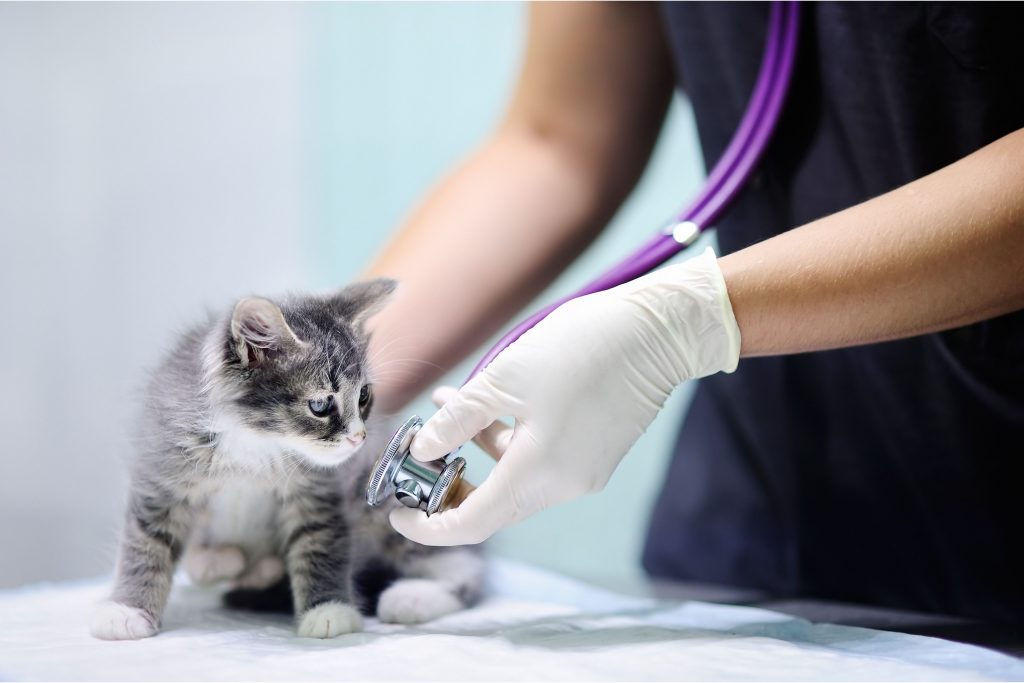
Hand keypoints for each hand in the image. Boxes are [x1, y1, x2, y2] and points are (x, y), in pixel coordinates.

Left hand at [389, 248, 740, 544]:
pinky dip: (507, 444)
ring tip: (446, 405)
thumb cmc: (582, 347)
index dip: (429, 526)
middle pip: (492, 506)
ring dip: (476, 452)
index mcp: (538, 473)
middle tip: (418, 456)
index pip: (472, 524)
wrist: (657, 332)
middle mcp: (563, 485)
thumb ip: (458, 419)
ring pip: (514, 480)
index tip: (398, 512)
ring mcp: (583, 473)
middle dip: (450, 485)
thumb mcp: (505, 378)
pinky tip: (489, 404)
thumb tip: (422, 448)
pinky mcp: (594, 455)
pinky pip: (539, 464)